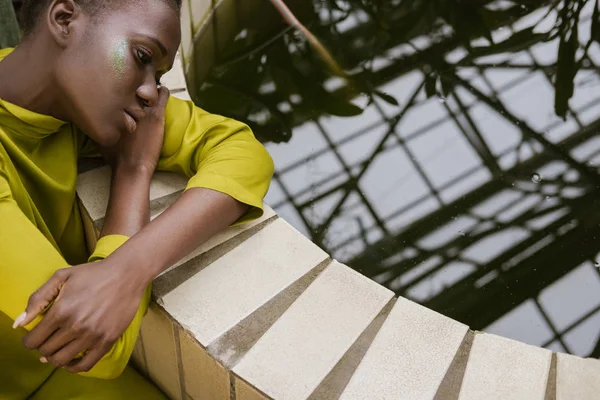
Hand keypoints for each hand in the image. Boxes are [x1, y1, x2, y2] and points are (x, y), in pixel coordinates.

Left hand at [15, 261, 146, 372]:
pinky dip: (74, 367)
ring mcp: (92, 336)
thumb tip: (21, 323)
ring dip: (56, 357)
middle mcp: (75, 326)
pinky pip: (85, 365)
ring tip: (59, 348)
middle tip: (49, 339)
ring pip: (62, 360)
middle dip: (43, 347)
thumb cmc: (93, 274)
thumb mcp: (61, 277)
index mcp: (61, 311)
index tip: (35, 336)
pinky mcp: (107, 341)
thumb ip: (38, 299)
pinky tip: (72, 359)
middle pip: (46, 351)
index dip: (30, 339)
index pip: (33, 340)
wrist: (126, 275)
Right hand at [99, 87, 169, 172]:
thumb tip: (93, 110)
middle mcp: (126, 101)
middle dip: (136, 81)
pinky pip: (163, 94)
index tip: (125, 83)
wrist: (131, 165)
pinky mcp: (157, 113)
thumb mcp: (100, 131)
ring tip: (149, 90)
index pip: (119, 82)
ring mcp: (142, 106)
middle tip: (138, 85)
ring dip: (150, 86)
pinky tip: (161, 94)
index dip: (123, 82)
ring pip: (149, 84)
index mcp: (111, 103)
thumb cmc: (114, 152)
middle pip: (133, 80)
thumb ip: (98, 118)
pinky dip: (163, 92)